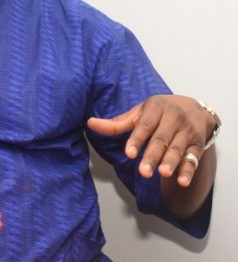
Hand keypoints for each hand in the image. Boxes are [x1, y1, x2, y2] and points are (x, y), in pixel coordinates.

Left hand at [87, 95, 215, 186]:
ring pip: (178, 149)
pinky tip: (182, 182)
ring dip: (171, 162)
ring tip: (163, 173)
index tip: (129, 153)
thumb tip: (90, 123)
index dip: (136, 139)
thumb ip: (117, 123)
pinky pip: (193, 158)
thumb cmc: (159, 111)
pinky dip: (188, 171)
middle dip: (152, 156)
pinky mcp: (198, 144)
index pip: (145, 125)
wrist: (194, 107)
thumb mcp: (139, 112)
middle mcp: (173, 118)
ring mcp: (187, 131)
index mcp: (156, 108)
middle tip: (144, 172)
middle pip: (161, 139)